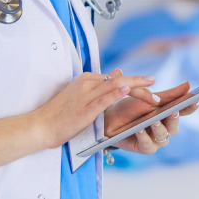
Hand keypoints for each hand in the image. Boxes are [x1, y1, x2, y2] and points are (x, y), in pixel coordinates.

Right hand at [33, 69, 155, 149]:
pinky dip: (117, 93)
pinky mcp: (84, 108)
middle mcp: (88, 83)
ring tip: (153, 96)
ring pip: (116, 86)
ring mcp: (85, 94)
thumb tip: (119, 72)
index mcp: (88, 80)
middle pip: (120, 80)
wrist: (41, 125)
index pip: (117, 78)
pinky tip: (128, 90)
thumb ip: (101, 85)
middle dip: (141, 85)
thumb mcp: (82, 95)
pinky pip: (104, 98)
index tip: (151, 85)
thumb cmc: (60, 114)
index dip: (136, 83)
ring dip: (137, 89)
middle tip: (157, 92)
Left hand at [105, 80, 197, 153]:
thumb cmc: (130, 108)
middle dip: (174, 118)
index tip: (196, 100)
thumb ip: (169, 95)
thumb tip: (188, 85)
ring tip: (153, 121)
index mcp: (169, 113)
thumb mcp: (148, 98)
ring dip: (159, 129)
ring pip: (164, 137)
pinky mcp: (145, 148)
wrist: (109, 119)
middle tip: (173, 111)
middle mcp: (166, 127)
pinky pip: (148, 145)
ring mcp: (156, 139)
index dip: (191, 106)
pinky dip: (144, 137)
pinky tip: (140, 130)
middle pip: (175, 125)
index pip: (184, 110)